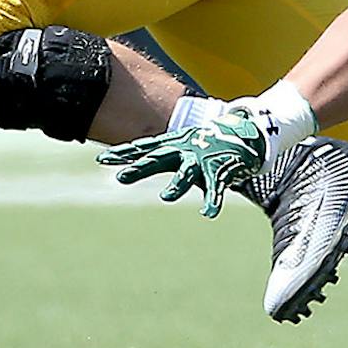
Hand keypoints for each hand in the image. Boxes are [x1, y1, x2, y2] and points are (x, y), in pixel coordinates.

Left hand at [100, 102, 270, 216]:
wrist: (245, 133)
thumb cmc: (207, 143)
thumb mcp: (181, 146)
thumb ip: (160, 155)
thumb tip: (135, 160)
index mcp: (173, 145)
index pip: (144, 148)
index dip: (124, 153)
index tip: (103, 159)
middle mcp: (184, 150)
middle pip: (158, 159)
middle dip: (140, 168)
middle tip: (121, 177)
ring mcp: (202, 159)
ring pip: (186, 173)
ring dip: (177, 185)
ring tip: (167, 197)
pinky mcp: (220, 170)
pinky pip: (216, 188)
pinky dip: (213, 201)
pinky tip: (208, 213)